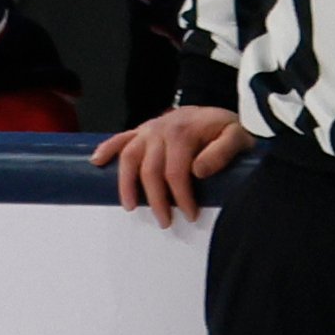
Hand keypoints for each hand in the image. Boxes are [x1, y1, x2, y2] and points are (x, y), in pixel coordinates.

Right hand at [92, 104, 252, 224]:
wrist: (216, 112)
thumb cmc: (225, 129)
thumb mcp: (237, 136)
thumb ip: (223, 152)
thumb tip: (198, 170)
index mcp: (183, 132)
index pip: (176, 172)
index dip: (181, 197)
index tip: (189, 215)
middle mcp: (161, 129)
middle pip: (150, 170)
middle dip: (156, 200)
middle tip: (164, 221)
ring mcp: (148, 129)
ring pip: (129, 158)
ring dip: (126, 184)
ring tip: (131, 206)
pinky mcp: (141, 130)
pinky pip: (119, 138)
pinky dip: (106, 149)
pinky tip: (97, 162)